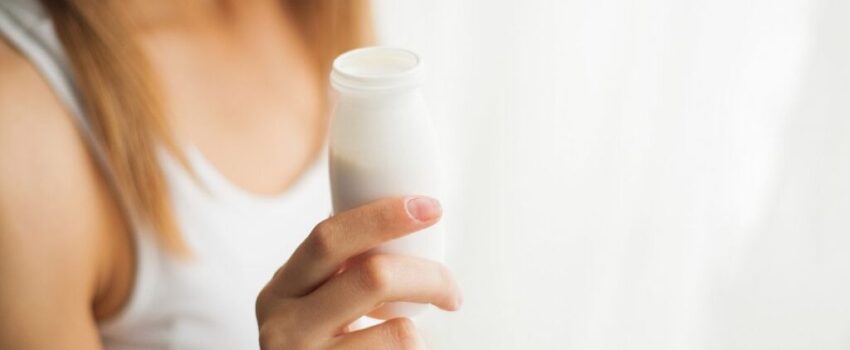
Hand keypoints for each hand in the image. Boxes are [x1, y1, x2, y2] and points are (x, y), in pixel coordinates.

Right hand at [256, 196, 461, 348]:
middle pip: (372, 278)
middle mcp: (283, 327)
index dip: (383, 217)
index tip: (430, 208)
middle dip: (428, 275)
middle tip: (452, 291)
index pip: (329, 238)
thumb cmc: (320, 345)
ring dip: (419, 333)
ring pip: (398, 334)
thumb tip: (408, 218)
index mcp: (281, 289)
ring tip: (412, 340)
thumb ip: (340, 271)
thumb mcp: (314, 303)